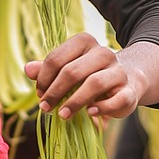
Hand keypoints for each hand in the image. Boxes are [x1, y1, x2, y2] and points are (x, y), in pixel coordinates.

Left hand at [25, 34, 158, 122]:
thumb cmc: (90, 75)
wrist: (127, 80)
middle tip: (45, 107)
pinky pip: (117, 99)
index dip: (44, 78)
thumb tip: (28, 69)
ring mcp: (118, 71)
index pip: (57, 58)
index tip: (39, 93)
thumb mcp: (68, 69)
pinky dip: (102, 108)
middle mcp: (103, 53)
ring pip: (94, 83)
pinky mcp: (130, 90)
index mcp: (84, 43)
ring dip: (75, 102)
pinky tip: (90, 113)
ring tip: (62, 114)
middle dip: (55, 92)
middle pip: (72, 71)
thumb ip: (48, 69)